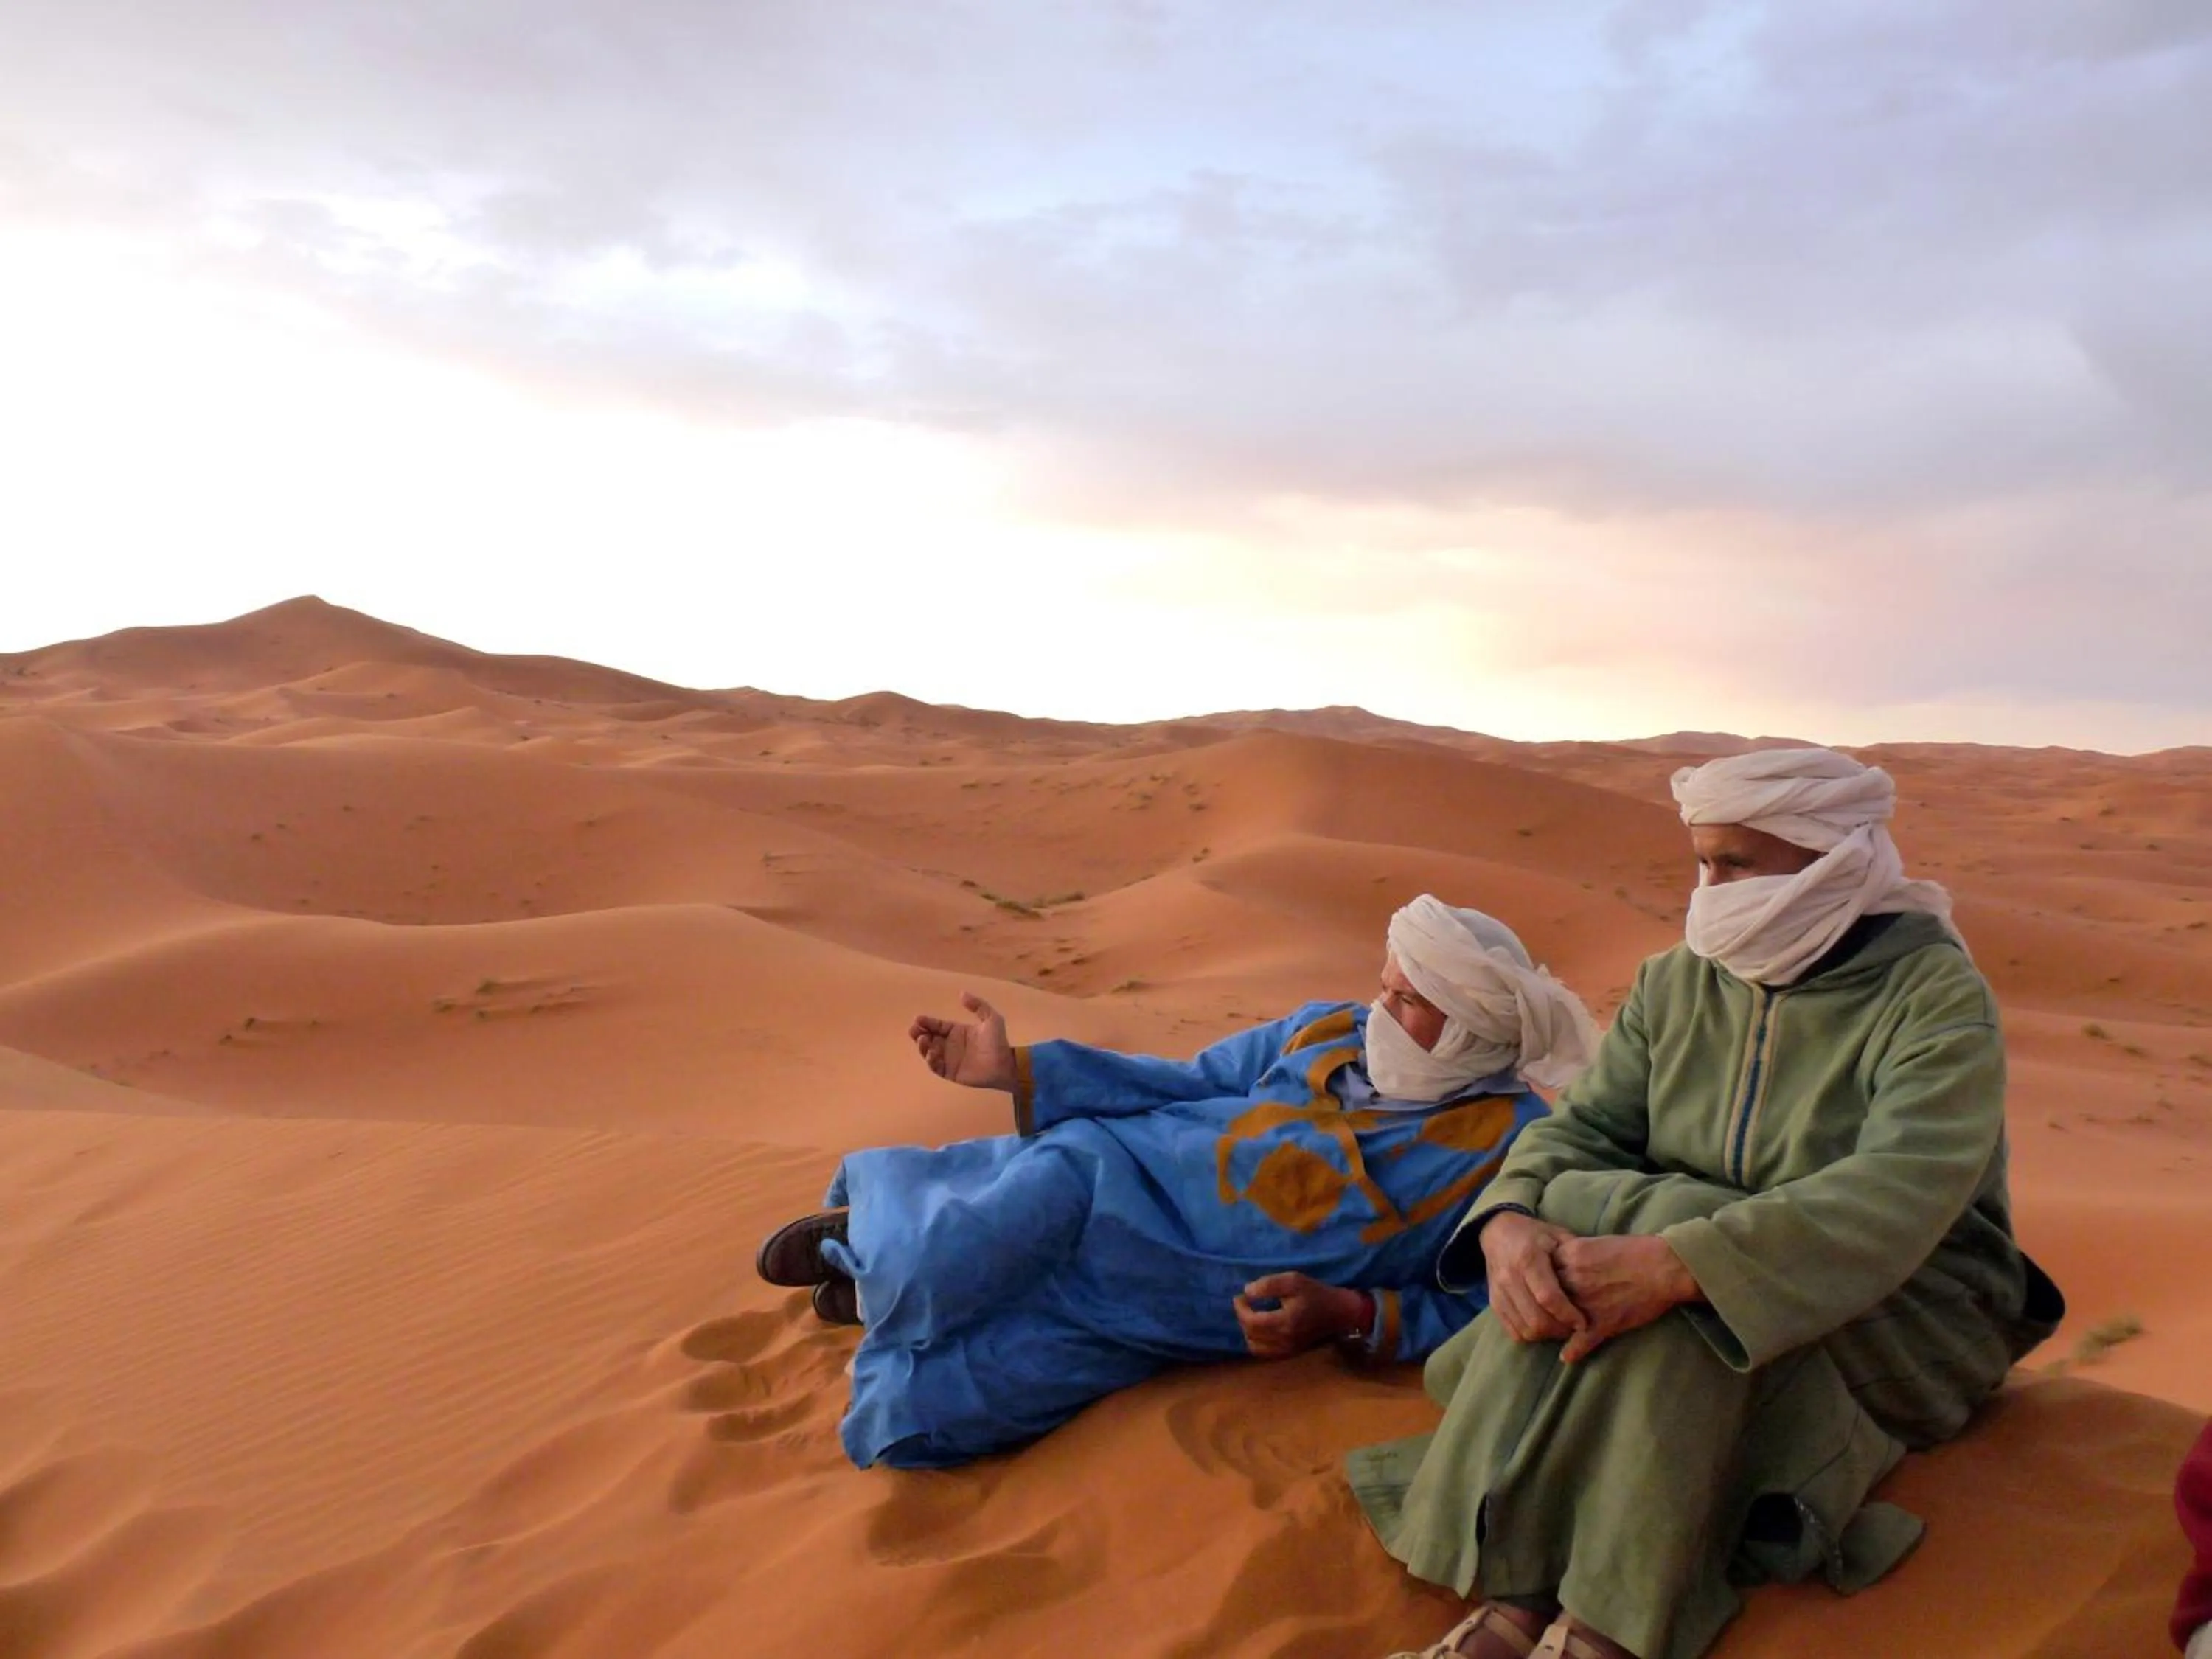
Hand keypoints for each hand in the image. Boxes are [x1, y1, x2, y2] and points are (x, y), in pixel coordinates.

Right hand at [909, 992, 1015, 1090]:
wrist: (1005, 1064)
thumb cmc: (998, 1042)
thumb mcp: (991, 1019)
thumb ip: (978, 1005)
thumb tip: (962, 993)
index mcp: (957, 1031)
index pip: (937, 1025)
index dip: (927, 1021)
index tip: (918, 1018)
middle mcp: (950, 1045)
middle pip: (929, 1037)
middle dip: (918, 1033)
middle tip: (914, 1029)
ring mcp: (949, 1059)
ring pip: (929, 1051)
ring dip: (922, 1045)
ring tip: (922, 1039)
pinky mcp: (950, 1072)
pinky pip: (935, 1066)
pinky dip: (930, 1060)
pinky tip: (931, 1053)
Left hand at [1235, 1273, 1369, 1358]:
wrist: (1339, 1313)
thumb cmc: (1316, 1294)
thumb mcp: (1294, 1280)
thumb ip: (1269, 1285)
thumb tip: (1247, 1291)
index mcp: (1284, 1322)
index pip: (1251, 1321)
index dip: (1240, 1309)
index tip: (1240, 1296)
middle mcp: (1284, 1340)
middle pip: (1250, 1334)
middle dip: (1242, 1318)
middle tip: (1244, 1303)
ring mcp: (1287, 1350)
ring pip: (1255, 1346)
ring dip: (1248, 1331)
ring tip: (1252, 1316)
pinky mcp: (1290, 1353)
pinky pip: (1265, 1353)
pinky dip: (1257, 1342)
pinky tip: (1261, 1329)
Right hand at [1480, 1213, 1587, 1344]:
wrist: (1498, 1232)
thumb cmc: (1534, 1234)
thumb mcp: (1557, 1235)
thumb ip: (1576, 1255)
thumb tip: (1597, 1279)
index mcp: (1528, 1258)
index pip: (1548, 1297)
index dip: (1567, 1314)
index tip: (1583, 1322)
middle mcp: (1510, 1277)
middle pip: (1536, 1319)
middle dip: (1560, 1329)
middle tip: (1575, 1327)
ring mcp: (1499, 1293)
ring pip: (1525, 1329)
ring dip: (1547, 1335)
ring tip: (1561, 1327)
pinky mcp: (1494, 1303)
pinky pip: (1514, 1331)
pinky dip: (1531, 1335)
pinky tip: (1544, 1326)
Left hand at [1553, 1235, 1700, 1363]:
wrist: (1664, 1266)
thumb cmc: (1634, 1250)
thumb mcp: (1595, 1243)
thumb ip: (1572, 1254)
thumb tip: (1555, 1262)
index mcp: (1570, 1257)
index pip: (1540, 1272)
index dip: (1541, 1281)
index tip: (1542, 1286)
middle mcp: (1573, 1280)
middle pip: (1545, 1297)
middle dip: (1545, 1305)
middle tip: (1544, 1311)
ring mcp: (1587, 1304)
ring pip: (1559, 1320)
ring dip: (1556, 1327)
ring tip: (1553, 1331)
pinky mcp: (1603, 1323)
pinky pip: (1582, 1342)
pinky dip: (1574, 1351)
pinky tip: (1568, 1357)